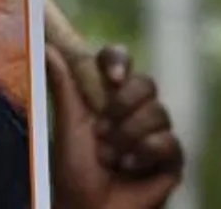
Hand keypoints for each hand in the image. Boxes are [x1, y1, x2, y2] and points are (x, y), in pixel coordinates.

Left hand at [47, 44, 182, 208]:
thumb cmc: (75, 172)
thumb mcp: (68, 126)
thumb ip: (64, 87)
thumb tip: (49, 49)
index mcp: (106, 97)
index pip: (118, 62)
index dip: (118, 61)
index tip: (112, 76)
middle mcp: (133, 111)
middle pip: (146, 83)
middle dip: (123, 105)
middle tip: (101, 129)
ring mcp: (154, 133)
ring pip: (159, 112)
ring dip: (127, 136)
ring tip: (110, 158)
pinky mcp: (171, 159)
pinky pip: (169, 141)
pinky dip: (145, 153)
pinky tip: (130, 167)